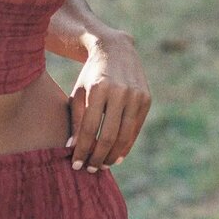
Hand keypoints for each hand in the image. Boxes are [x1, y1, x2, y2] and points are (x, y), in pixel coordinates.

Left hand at [67, 31, 150, 171]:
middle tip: (90, 169)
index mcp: (98, 88)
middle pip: (109, 135)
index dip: (82, 149)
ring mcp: (136, 95)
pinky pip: (135, 129)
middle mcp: (120, 92)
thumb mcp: (79, 92)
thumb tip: (72, 148)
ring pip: (125, 136)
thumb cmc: (90, 75)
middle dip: (98, 156)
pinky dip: (127, 145)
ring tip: (102, 165)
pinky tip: (117, 156)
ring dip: (113, 155)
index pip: (90, 128)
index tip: (76, 164)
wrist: (115, 50)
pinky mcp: (146, 99)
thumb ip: (76, 119)